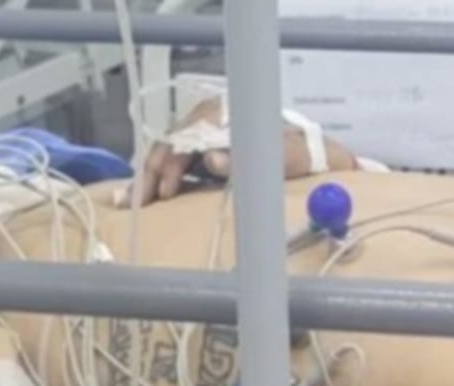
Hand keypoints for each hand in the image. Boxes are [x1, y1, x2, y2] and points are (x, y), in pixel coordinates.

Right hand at [138, 96, 359, 203]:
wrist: (319, 157)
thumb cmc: (306, 156)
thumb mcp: (289, 158)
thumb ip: (253, 159)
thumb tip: (213, 159)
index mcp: (227, 113)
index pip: (186, 135)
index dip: (170, 163)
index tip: (165, 193)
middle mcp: (211, 118)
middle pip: (170, 143)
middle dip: (151, 173)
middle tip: (141, 205)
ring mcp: (206, 133)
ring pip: (167, 152)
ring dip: (149, 178)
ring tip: (135, 205)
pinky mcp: (207, 150)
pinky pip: (176, 162)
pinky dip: (159, 178)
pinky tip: (143, 196)